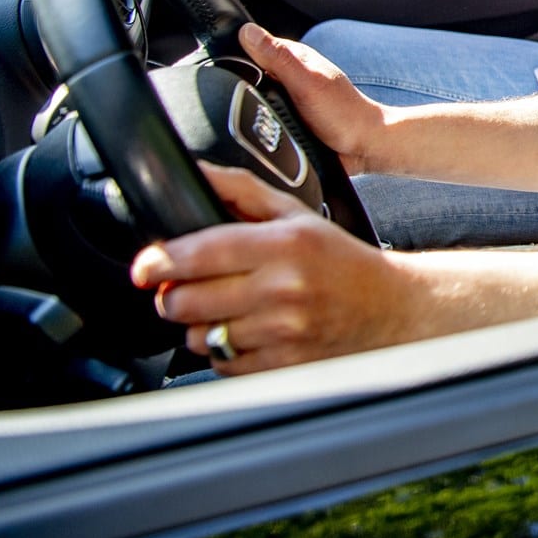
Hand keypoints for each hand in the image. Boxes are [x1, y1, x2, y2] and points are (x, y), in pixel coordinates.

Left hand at [132, 164, 424, 373]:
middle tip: (185, 288)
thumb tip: (196, 173)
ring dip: (199, 326)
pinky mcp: (282, 365)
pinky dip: (224, 352)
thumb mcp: (297, 214)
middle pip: (185, 300)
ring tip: (223, 311)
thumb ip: (242, 190)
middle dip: (174, 295)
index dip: (158, 261)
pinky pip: (223, 364)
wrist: (391, 308)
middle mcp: (281, 287)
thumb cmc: (341, 260)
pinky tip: (245, 333)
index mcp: (283, 243)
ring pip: (199, 336)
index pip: (197, 254)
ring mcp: (282, 331)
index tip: (146, 266)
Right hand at [239, 24, 386, 173]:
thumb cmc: (344, 114)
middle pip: (248, 74)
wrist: (364, 147)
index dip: (232, 57)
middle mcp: (288, 73)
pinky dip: (257, 121)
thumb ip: (278, 58)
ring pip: (253, 96)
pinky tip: (256, 130)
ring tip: (252, 119)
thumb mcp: (306, 82)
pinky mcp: (287, 116)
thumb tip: (247, 31)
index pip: (250, 47)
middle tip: (241, 102)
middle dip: (237, 86)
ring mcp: (287, 95)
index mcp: (293, 57)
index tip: (220, 73)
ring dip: (247, 106)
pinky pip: (262, 116)